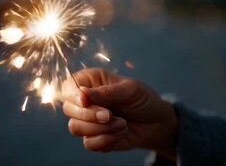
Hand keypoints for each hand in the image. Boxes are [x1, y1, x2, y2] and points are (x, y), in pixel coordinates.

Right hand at [62, 68, 177, 159]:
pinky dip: (106, 140)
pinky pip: (89, 143)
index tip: (85, 101)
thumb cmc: (142, 99)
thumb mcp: (129, 90)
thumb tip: (82, 93)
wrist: (156, 123)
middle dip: (90, 115)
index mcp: (90, 82)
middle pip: (69, 109)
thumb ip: (106, 92)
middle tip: (111, 115)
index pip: (69, 87)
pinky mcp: (93, 137)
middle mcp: (85, 101)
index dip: (73, 95)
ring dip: (100, 129)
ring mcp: (87, 120)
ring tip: (122, 124)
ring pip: (76, 127)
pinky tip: (120, 133)